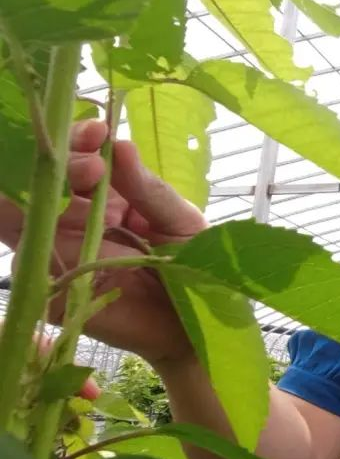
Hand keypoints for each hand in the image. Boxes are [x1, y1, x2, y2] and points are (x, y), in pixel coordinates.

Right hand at [0, 120, 207, 364]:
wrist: (195, 326)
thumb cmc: (194, 269)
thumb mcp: (180, 221)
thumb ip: (149, 189)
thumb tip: (121, 145)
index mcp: (106, 198)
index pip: (77, 160)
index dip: (80, 140)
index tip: (99, 131)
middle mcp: (75, 220)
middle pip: (42, 180)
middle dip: (62, 161)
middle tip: (93, 165)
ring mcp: (58, 252)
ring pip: (24, 213)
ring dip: (48, 193)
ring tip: (90, 190)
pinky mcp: (51, 288)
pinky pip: (29, 258)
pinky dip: (39, 237)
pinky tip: (67, 230)